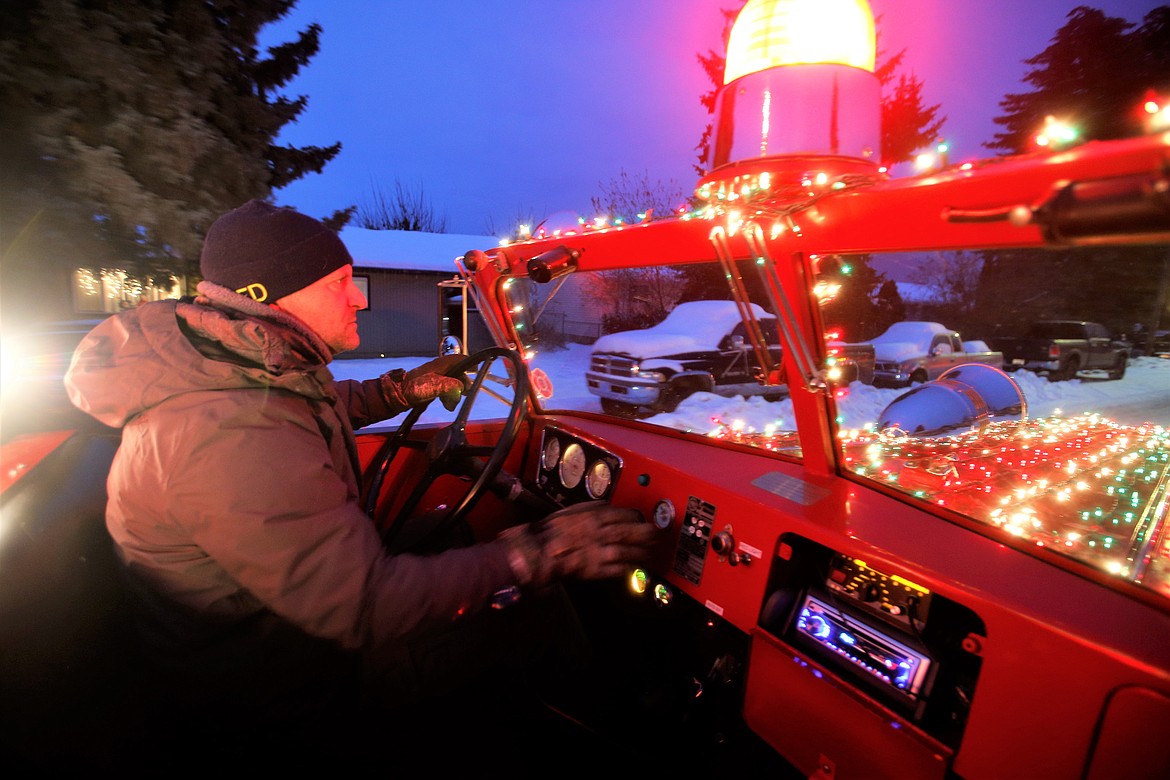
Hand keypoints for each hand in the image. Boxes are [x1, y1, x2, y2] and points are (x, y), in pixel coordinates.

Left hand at [380, 355, 467, 412]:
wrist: (395, 396)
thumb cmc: (414, 388)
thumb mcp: (436, 386)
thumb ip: (452, 386)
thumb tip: (462, 389)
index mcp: (441, 364)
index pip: (460, 359)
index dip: (470, 364)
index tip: (476, 371)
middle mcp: (439, 368)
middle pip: (459, 373)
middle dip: (463, 384)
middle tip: (464, 394)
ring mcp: (434, 377)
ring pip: (452, 383)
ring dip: (455, 393)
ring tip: (451, 404)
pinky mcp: (430, 386)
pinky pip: (445, 390)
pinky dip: (448, 397)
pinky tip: (447, 404)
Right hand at [500, 502, 656, 587]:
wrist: (537, 551)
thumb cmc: (551, 531)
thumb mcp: (572, 510)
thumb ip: (592, 508)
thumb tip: (607, 506)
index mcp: (595, 516)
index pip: (624, 514)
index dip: (636, 517)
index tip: (641, 519)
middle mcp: (601, 533)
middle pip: (630, 532)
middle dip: (646, 534)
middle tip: (656, 535)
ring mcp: (599, 552)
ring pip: (627, 551)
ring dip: (641, 552)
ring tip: (650, 553)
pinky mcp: (595, 569)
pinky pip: (617, 569)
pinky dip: (628, 569)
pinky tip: (635, 568)